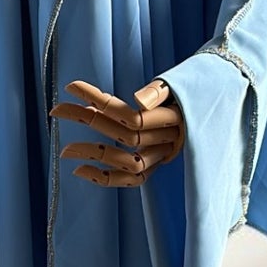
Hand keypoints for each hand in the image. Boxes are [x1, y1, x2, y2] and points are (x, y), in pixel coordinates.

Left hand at [51, 77, 183, 186]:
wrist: (209, 113)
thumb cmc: (187, 95)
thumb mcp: (177, 86)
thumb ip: (159, 92)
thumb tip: (138, 100)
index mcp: (171, 117)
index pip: (129, 113)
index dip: (98, 100)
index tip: (71, 87)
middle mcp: (165, 140)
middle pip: (122, 134)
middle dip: (87, 120)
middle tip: (56, 110)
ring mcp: (160, 156)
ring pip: (125, 161)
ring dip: (93, 154)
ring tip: (64, 149)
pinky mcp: (155, 167)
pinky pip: (131, 180)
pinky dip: (105, 178)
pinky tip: (79, 170)